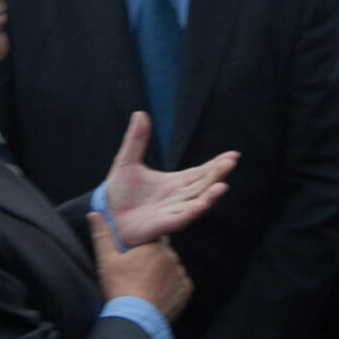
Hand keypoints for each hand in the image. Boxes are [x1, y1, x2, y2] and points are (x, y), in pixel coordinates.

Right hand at [90, 213, 190, 321]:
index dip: (144, 244)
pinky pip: (180, 283)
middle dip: (154, 258)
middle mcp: (171, 256)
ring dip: (163, 272)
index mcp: (153, 245)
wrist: (135, 320)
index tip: (136, 254)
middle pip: (163, 252)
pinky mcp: (186, 290)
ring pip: (172, 267)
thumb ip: (102, 234)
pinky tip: (158, 294)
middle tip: (139, 273)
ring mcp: (180, 273)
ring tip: (148, 286)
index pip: (153, 236)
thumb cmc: (120, 288)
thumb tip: (94, 213)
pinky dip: (172, 287)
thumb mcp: (106, 260)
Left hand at [102, 111, 237, 245]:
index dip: (216, 165)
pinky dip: (191, 213)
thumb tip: (140, 113)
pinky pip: (180, 219)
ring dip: (210, 196)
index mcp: (174, 183)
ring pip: (196, 203)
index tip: (232, 156)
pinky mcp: (161, 225)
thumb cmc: (120, 191)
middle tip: (230, 163)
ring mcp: (171, 211)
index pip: (200, 172)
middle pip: (202, 185)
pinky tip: (202, 205)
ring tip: (222, 186)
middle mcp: (178, 198)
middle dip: (217, 175)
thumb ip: (136, 140)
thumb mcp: (127, 161)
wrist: (106, 214)